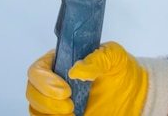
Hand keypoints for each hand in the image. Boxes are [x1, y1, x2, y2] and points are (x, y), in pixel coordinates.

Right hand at [26, 42, 167, 115]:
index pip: (37, 70)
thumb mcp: (113, 56)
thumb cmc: (121, 70)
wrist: (135, 94)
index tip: (65, 89)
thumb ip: (96, 59)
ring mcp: (57, 102)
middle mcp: (54, 81)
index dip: (45, 81)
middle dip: (46, 100)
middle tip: (70, 104)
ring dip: (48, 112)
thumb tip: (76, 70)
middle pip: (32, 91)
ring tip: (73, 112)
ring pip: (35, 109)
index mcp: (60, 62)